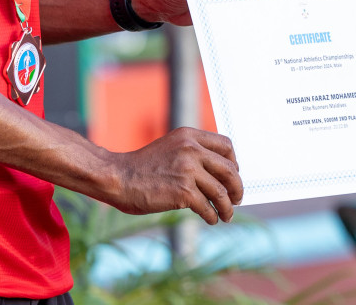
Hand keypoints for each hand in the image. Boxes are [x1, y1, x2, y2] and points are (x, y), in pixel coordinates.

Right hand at [104, 127, 243, 223]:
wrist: (118, 177)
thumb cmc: (143, 167)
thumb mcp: (170, 148)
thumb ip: (192, 153)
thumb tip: (220, 174)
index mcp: (189, 136)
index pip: (226, 145)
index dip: (234, 162)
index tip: (233, 175)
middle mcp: (191, 149)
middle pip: (229, 169)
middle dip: (237, 187)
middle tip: (237, 199)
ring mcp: (188, 170)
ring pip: (221, 191)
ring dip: (228, 207)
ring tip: (227, 216)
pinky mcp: (183, 192)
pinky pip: (208, 207)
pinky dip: (212, 216)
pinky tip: (211, 219)